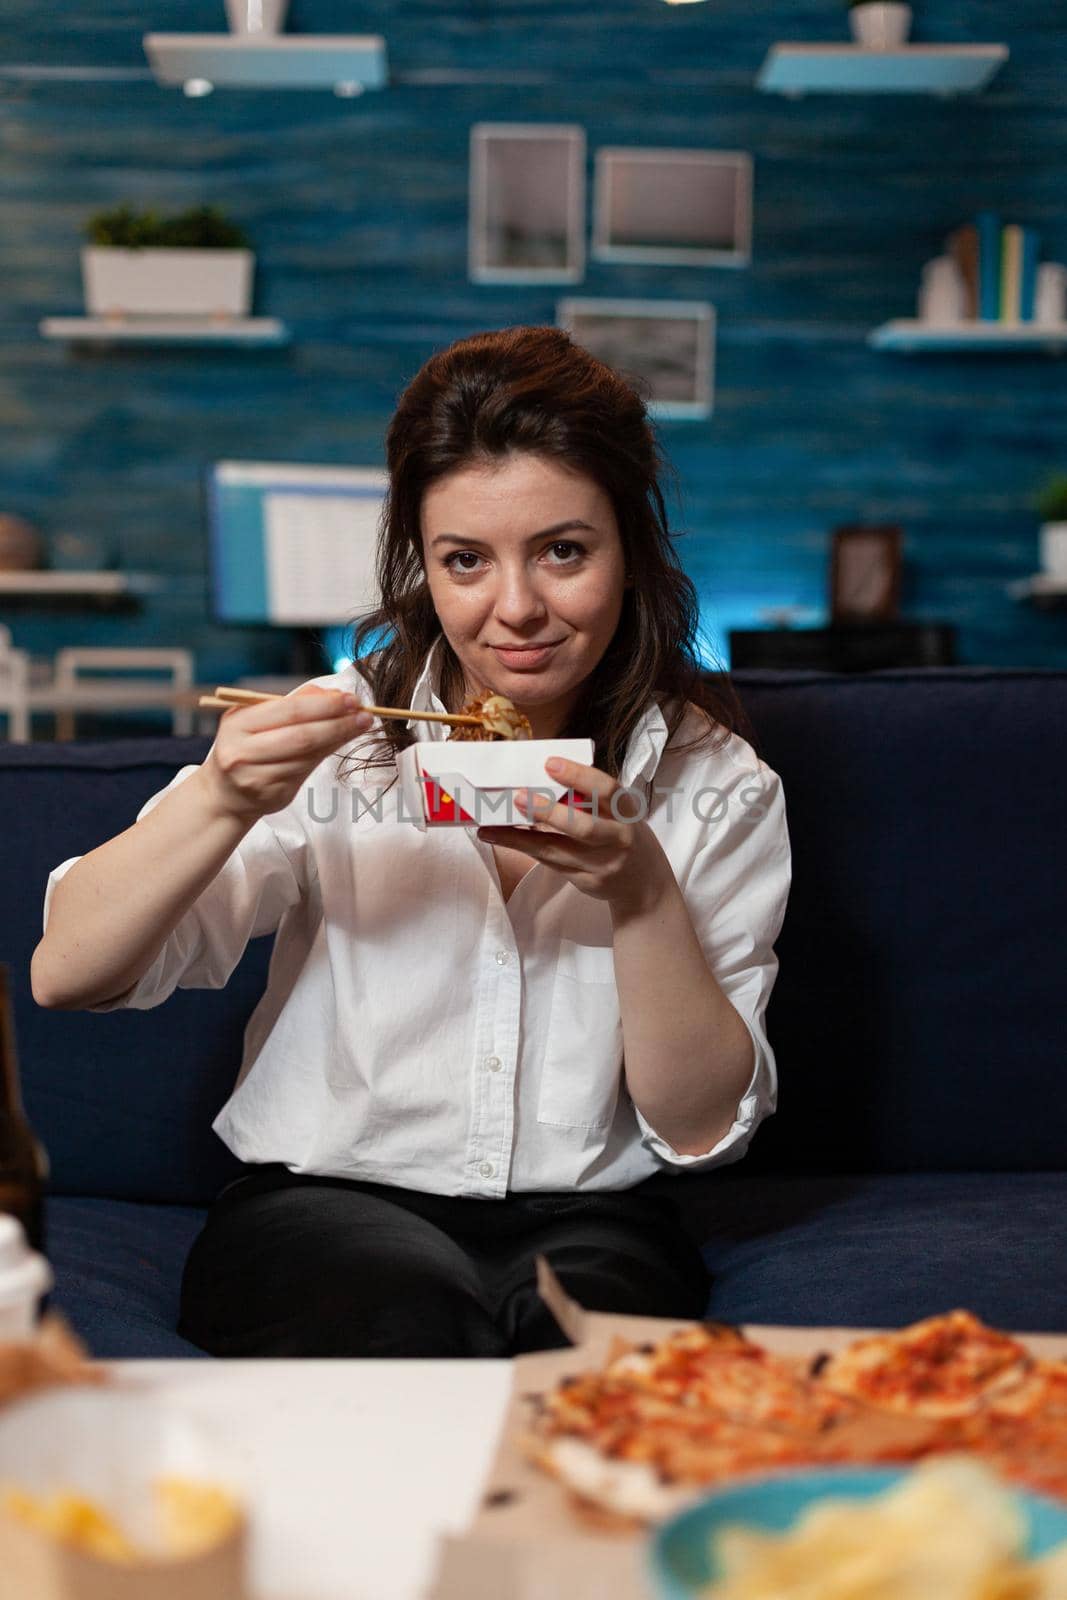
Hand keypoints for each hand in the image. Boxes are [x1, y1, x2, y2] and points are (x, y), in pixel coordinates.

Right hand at [199, 685, 372, 824]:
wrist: (225, 793)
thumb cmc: (247, 747)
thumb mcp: (257, 719)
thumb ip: (293, 705)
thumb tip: (333, 694)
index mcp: (238, 723)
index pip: (289, 711)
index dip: (325, 705)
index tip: (352, 699)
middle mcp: (242, 751)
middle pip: (301, 736)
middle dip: (338, 723)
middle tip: (365, 715)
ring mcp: (256, 777)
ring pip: (307, 756)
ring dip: (337, 740)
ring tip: (359, 727)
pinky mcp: (271, 795)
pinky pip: (305, 773)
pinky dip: (325, 756)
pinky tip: (338, 745)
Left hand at [476, 756, 672, 912]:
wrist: (644, 885)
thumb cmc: (623, 836)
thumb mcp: (619, 813)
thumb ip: (591, 799)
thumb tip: (542, 777)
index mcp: (626, 812)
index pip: (606, 790)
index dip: (579, 776)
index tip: (550, 763)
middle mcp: (617, 838)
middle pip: (582, 827)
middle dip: (548, 812)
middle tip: (518, 797)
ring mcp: (602, 864)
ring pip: (555, 850)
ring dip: (518, 838)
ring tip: (490, 826)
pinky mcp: (586, 881)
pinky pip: (550, 863)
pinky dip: (524, 848)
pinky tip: (502, 838)